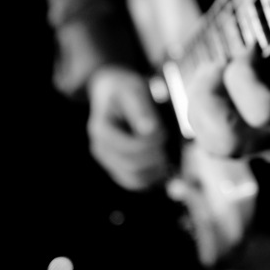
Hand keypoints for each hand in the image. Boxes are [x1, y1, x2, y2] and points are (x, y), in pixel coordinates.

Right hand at [87, 65, 169, 189]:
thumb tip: (151, 130)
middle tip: (169, 143)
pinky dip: (151, 178)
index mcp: (101, 130)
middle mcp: (100, 149)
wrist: (111, 90)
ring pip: (135, 180)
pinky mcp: (117, 167)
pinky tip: (163, 165)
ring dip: (156, 171)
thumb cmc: (124, 88)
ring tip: (168, 155)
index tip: (164, 130)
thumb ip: (142, 110)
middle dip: (156, 157)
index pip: (130, 148)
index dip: (152, 143)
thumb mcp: (133, 90)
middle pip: (133, 166)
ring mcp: (107, 160)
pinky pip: (135, 182)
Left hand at [186, 6, 269, 158]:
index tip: (252, 44)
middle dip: (204, 96)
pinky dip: (210, 109)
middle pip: (223, 141)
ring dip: (202, 101)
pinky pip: (219, 139)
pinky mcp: (264, 152)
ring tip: (218, 70)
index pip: (264, 108)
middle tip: (218, 63)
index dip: (244, 74)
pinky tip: (226, 80)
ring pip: (215, 145)